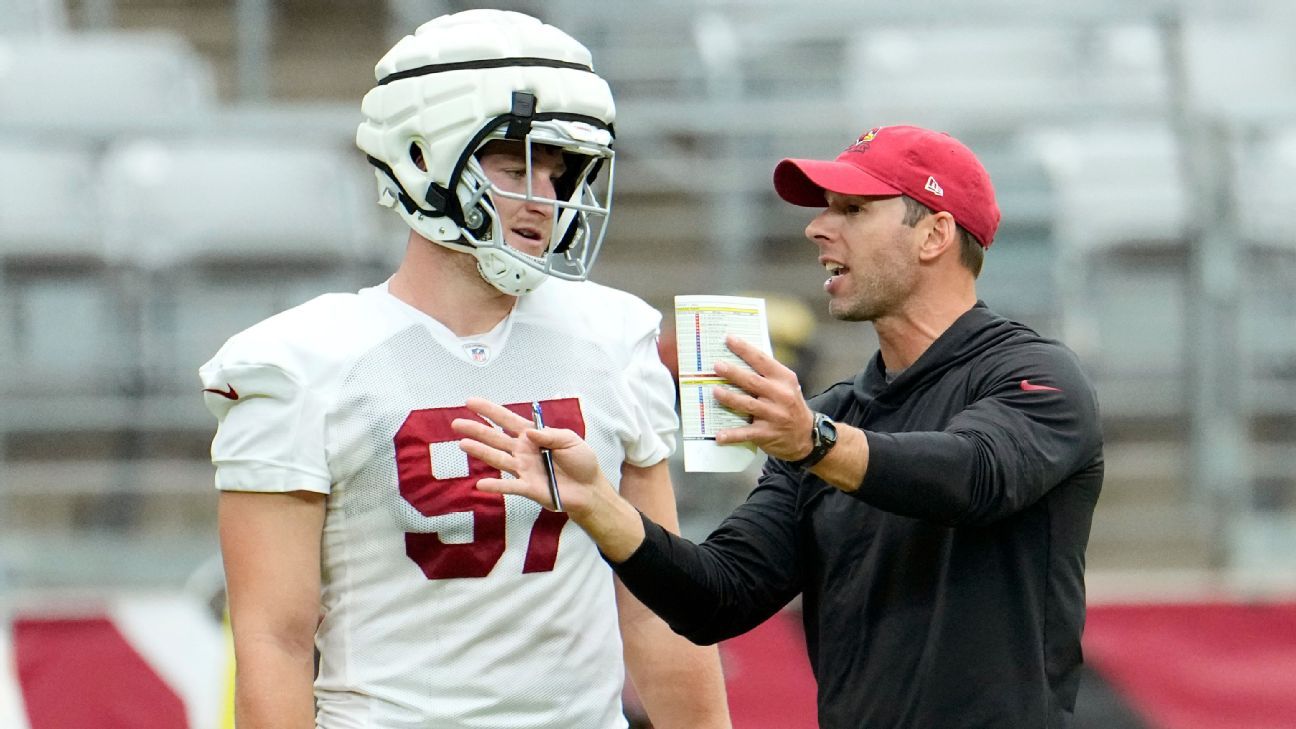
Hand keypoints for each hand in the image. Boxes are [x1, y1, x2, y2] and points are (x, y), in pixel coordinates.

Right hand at [452, 397, 607, 517]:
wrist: (589, 489)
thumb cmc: (581, 462)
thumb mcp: (571, 440)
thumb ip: (551, 435)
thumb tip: (529, 432)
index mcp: (533, 436)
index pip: (508, 420)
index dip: (489, 411)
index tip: (471, 402)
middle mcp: (523, 451)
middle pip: (496, 438)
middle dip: (476, 430)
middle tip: (456, 423)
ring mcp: (523, 470)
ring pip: (498, 458)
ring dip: (480, 451)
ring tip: (463, 444)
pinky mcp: (528, 488)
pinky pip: (510, 486)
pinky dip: (496, 485)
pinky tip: (481, 484)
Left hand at [712, 335, 815, 461]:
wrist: (806, 435)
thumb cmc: (789, 405)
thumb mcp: (785, 385)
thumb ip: (767, 374)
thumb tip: (738, 358)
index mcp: (784, 379)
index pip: (762, 360)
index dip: (745, 349)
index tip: (729, 339)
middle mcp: (780, 395)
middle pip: (753, 381)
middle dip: (733, 373)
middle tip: (717, 366)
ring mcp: (774, 415)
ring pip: (748, 404)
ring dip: (730, 398)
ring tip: (715, 391)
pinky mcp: (767, 434)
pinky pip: (747, 433)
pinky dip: (732, 435)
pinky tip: (719, 436)